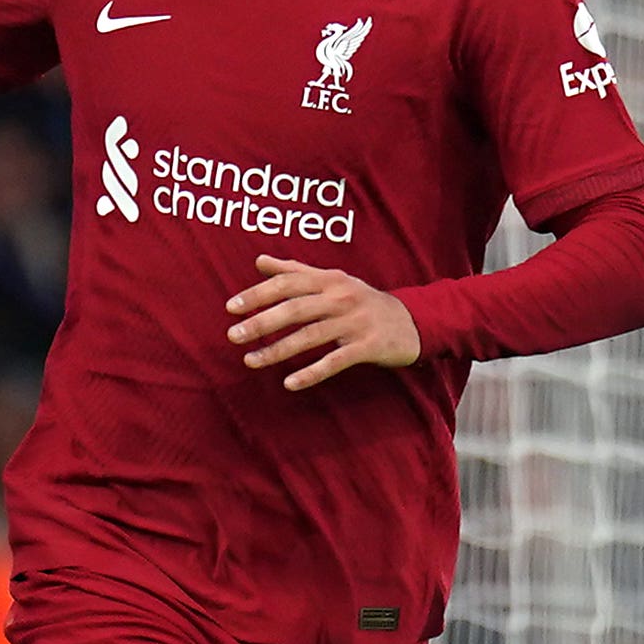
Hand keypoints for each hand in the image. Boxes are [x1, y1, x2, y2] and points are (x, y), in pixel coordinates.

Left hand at [228, 256, 421, 390]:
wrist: (413, 321)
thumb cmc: (363, 301)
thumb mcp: (333, 280)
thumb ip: (295, 271)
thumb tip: (258, 261)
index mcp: (330, 279)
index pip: (288, 283)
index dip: (258, 294)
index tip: (231, 307)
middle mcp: (341, 297)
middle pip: (295, 309)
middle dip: (261, 322)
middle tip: (233, 335)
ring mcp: (356, 323)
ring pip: (310, 336)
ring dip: (278, 350)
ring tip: (251, 361)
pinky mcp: (368, 347)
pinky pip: (335, 362)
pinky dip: (311, 373)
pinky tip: (289, 383)